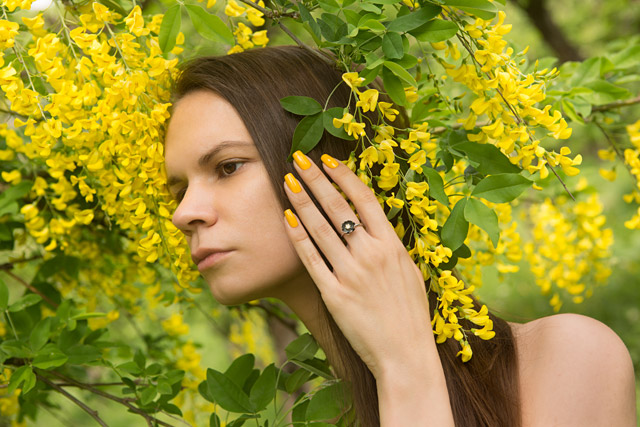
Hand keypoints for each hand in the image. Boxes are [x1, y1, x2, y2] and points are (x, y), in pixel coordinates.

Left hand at [283, 150, 436, 378]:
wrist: (405, 354)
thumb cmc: (410, 313)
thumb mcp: (409, 272)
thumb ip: (390, 246)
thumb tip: (374, 224)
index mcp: (392, 246)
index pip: (365, 200)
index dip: (344, 176)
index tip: (327, 159)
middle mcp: (371, 255)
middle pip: (338, 208)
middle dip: (315, 179)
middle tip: (297, 159)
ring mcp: (351, 274)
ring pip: (320, 229)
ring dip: (301, 202)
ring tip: (287, 182)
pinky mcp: (334, 294)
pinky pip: (311, 259)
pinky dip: (297, 237)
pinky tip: (286, 219)